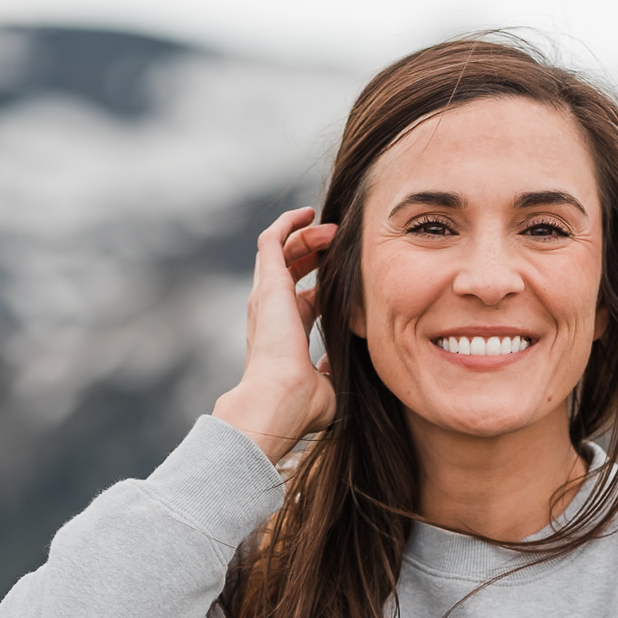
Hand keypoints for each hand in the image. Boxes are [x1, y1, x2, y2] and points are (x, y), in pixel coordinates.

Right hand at [213, 206, 338, 462]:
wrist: (278, 401)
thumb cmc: (301, 404)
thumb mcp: (329, 385)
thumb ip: (333, 371)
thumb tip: (338, 364)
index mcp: (288, 334)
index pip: (306, 299)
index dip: (326, 283)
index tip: (350, 274)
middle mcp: (273, 312)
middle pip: (291, 270)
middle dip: (315, 253)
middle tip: (340, 242)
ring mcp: (267, 296)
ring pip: (281, 250)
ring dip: (306, 236)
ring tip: (331, 228)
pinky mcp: (267, 283)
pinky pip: (271, 240)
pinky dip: (288, 224)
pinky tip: (308, 213)